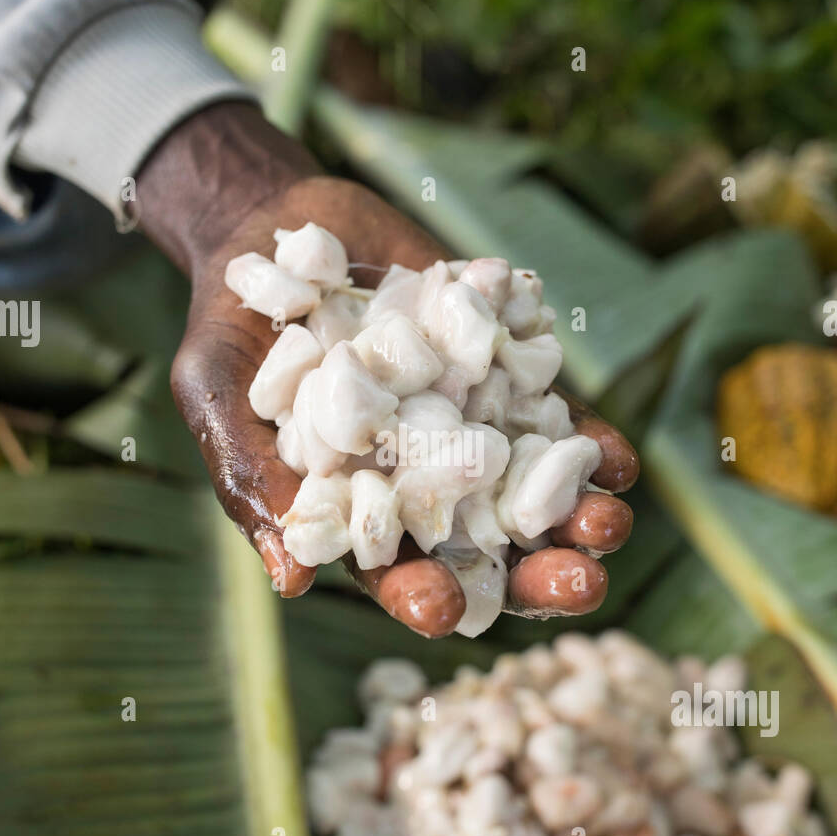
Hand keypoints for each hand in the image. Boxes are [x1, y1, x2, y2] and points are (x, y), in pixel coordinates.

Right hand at [138, 102, 637, 636]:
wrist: (281, 223)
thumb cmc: (229, 324)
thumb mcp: (217, 397)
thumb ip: (251, 480)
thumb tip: (290, 580)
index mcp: (354, 509)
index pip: (394, 572)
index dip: (418, 597)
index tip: (441, 612)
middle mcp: (420, 482)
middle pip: (486, 549)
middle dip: (533, 573)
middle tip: (578, 585)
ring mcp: (469, 429)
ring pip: (534, 493)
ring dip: (578, 517)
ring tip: (608, 525)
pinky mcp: (504, 374)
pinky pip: (556, 419)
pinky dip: (590, 443)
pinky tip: (619, 461)